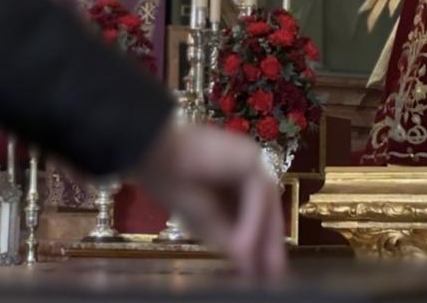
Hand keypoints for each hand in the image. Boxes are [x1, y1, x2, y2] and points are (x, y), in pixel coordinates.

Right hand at [131, 121, 286, 276]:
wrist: (154, 152)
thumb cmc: (171, 181)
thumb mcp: (203, 220)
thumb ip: (230, 239)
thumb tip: (249, 265)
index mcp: (234, 179)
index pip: (257, 213)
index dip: (261, 242)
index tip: (262, 271)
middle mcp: (246, 168)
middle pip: (267, 208)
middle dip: (269, 242)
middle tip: (272, 274)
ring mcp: (250, 160)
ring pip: (266, 203)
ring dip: (264, 236)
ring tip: (259, 265)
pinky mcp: (249, 156)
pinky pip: (257, 194)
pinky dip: (252, 221)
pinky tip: (245, 245)